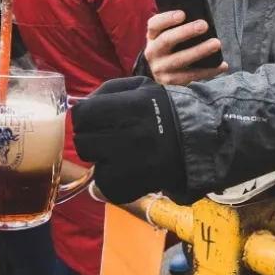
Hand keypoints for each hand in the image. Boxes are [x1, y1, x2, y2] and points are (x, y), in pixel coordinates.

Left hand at [72, 77, 184, 204]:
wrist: (197, 143)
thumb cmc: (163, 110)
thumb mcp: (140, 87)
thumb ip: (106, 91)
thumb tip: (78, 106)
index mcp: (131, 108)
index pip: (81, 116)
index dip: (84, 118)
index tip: (92, 121)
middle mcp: (130, 136)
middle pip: (82, 142)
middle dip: (91, 139)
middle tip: (106, 138)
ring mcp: (131, 165)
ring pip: (91, 165)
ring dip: (100, 160)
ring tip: (117, 154)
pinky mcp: (131, 188)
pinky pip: (103, 186)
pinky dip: (109, 180)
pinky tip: (125, 170)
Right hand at [144, 11, 228, 85]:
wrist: (162, 74)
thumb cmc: (172, 48)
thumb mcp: (168, 36)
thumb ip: (179, 27)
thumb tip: (200, 20)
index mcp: (152, 36)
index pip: (154, 24)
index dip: (167, 19)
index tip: (183, 14)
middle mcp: (152, 52)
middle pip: (166, 40)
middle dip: (186, 32)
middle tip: (204, 25)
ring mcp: (160, 69)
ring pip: (180, 59)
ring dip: (199, 51)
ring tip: (216, 44)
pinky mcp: (171, 82)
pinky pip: (191, 76)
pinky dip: (208, 71)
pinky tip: (221, 65)